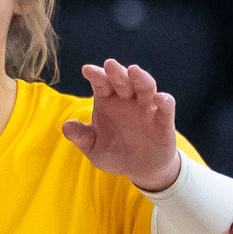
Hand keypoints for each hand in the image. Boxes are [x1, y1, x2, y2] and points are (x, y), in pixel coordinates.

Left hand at [61, 59, 180, 191]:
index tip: (87, 70)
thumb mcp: (94, 149)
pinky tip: (159, 98)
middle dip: (116, 72)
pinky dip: (164, 101)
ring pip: (145, 87)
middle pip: (122, 81)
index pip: (101, 83)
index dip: (95, 75)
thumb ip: (81, 137)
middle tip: (109, 64)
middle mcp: (127, 99)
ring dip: (140, 78)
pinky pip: (166, 108)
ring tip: (134, 70)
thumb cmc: (116, 153)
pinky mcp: (163, 120)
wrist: (141, 169)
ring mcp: (146, 108)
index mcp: (107, 101)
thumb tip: (66, 126)